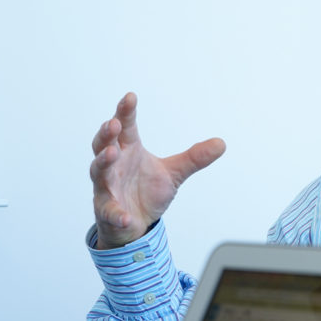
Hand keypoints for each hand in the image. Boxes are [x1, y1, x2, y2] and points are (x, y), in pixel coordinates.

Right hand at [89, 92, 225, 248]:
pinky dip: (116, 214)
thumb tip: (222, 143)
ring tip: (111, 153)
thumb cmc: (147, 192)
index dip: (126, 112)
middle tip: (114, 123)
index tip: (130, 97)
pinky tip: (125, 217)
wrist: (135, 224)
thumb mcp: (173, 173)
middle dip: (107, 133)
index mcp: (129, 151)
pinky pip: (110, 212)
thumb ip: (194, 158)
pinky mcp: (107, 211)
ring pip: (99, 172)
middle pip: (103, 144)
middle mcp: (114, 166)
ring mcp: (107, 188)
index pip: (126, 128)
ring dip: (103, 162)